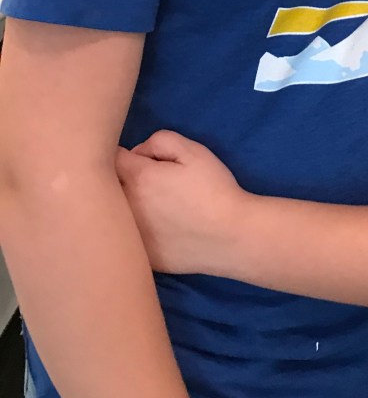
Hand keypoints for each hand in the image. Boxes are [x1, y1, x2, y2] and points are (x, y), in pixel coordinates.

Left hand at [116, 129, 244, 275]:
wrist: (230, 236)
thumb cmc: (213, 188)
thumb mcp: (193, 150)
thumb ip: (159, 140)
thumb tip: (139, 153)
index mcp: (137, 178)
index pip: (110, 159)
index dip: (125, 155)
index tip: (143, 161)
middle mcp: (125, 208)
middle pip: (107, 188)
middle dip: (121, 181)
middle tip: (150, 184)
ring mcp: (131, 236)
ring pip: (115, 216)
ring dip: (127, 207)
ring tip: (156, 208)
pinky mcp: (141, 257)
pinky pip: (131, 239)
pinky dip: (139, 232)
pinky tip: (162, 232)